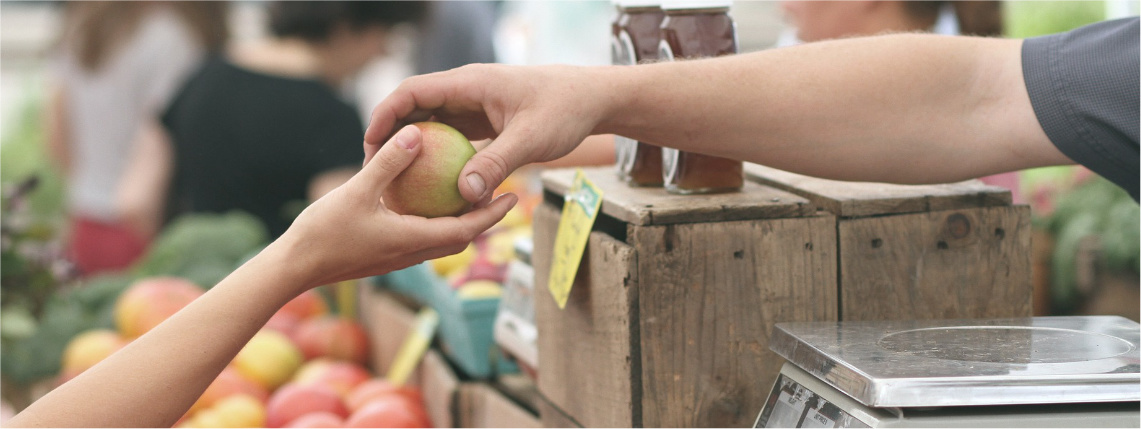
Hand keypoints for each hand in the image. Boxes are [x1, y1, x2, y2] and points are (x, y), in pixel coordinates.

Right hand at [276, 124, 517, 290]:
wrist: (293, 268)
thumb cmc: (323, 232)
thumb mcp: (357, 191)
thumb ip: (388, 163)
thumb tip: (416, 133)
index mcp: (412, 241)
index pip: (465, 230)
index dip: (492, 214)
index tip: (513, 197)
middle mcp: (410, 253)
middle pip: (459, 237)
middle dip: (482, 218)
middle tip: (500, 192)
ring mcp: (396, 257)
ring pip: (439, 240)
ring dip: (457, 220)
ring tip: (468, 193)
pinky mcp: (382, 255)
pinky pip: (418, 237)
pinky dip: (431, 220)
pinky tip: (422, 199)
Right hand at [364, 64, 614, 202]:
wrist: (593, 99)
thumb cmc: (565, 110)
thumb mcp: (531, 139)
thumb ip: (496, 163)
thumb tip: (464, 194)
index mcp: (469, 83)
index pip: (412, 92)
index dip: (385, 115)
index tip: (370, 145)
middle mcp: (466, 91)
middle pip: (414, 108)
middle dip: (391, 135)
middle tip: (374, 170)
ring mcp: (474, 106)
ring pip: (431, 123)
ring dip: (413, 148)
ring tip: (395, 181)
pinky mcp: (484, 121)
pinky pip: (451, 137)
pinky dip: (438, 157)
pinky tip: (432, 186)